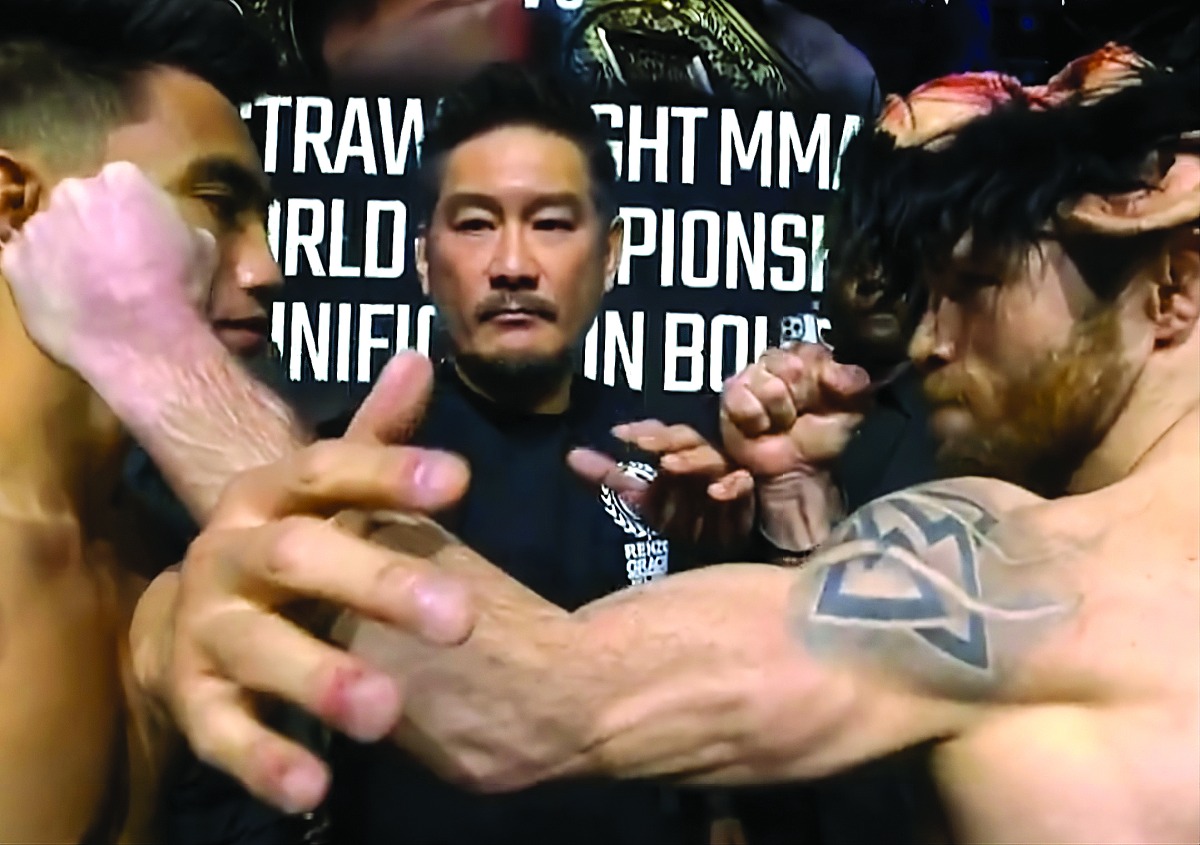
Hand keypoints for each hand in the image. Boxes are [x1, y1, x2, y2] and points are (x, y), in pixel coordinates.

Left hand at [0, 161, 215, 369]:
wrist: (145, 341)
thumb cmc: (180, 291)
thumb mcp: (202, 247)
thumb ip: (176, 225)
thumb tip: (167, 232)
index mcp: (122, 179)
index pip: (121, 186)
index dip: (132, 214)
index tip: (141, 237)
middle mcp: (73, 192)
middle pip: (79, 203)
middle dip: (93, 226)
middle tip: (113, 262)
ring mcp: (37, 227)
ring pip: (49, 233)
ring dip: (64, 251)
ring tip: (89, 288)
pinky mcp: (12, 263)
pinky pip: (24, 265)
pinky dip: (40, 278)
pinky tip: (67, 301)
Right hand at [142, 354, 474, 813]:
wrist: (195, 617)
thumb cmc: (291, 547)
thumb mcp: (330, 496)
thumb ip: (377, 442)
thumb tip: (419, 359)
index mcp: (268, 495)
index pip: (327, 468)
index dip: (389, 470)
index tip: (462, 481)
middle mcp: (228, 552)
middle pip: (299, 557)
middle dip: (377, 584)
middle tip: (460, 617)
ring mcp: (205, 627)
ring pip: (259, 648)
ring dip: (322, 678)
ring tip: (387, 712)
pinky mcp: (193, 700)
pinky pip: (225, 732)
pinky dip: (267, 761)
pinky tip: (315, 789)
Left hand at [568, 421, 754, 551]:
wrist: (732, 554)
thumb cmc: (689, 520)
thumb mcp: (645, 501)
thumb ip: (611, 479)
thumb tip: (571, 455)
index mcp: (680, 454)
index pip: (662, 434)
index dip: (643, 431)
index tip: (617, 435)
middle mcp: (706, 458)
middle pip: (687, 440)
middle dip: (664, 440)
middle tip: (641, 445)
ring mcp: (730, 475)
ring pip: (712, 460)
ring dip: (691, 461)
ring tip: (669, 464)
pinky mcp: (752, 499)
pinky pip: (745, 488)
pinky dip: (732, 487)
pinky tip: (715, 492)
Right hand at [721, 344, 873, 551]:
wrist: (797, 470)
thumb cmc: (822, 436)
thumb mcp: (853, 408)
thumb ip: (855, 382)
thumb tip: (841, 373)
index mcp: (807, 357)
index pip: (809, 350)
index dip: (816, 375)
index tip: (821, 396)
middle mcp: (776, 362)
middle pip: (785, 363)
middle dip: (798, 394)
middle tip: (800, 413)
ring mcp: (750, 378)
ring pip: (765, 383)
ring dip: (778, 411)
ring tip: (781, 423)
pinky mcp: (728, 399)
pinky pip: (741, 400)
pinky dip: (755, 419)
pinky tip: (761, 428)